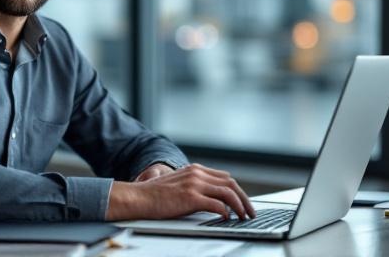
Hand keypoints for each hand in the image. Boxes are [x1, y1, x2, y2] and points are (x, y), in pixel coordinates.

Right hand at [106, 163, 254, 221]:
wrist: (139, 197)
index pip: (225, 177)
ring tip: (243, 217)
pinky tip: (227, 218)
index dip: (237, 190)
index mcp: (195, 169)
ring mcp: (194, 184)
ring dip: (239, 206)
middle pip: (230, 183)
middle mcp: (197, 173)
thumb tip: (211, 198)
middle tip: (249, 211)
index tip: (243, 202)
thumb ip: (194, 186)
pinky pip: (216, 204)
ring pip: (227, 192)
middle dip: (244, 198)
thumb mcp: (178, 183)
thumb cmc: (155, 195)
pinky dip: (225, 211)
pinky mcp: (190, 197)